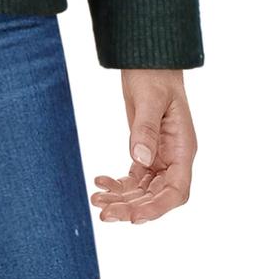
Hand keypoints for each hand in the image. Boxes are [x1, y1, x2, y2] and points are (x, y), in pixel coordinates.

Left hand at [91, 68, 196, 224]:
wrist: (147, 61)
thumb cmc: (154, 76)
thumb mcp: (150, 99)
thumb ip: (145, 129)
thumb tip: (140, 159)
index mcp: (182, 148)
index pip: (177, 190)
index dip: (157, 207)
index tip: (134, 216)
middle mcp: (173, 157)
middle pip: (157, 195)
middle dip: (132, 207)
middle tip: (105, 213)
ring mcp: (159, 156)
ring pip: (143, 189)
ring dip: (122, 199)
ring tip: (97, 201)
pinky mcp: (144, 150)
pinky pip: (133, 177)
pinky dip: (118, 184)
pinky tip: (100, 181)